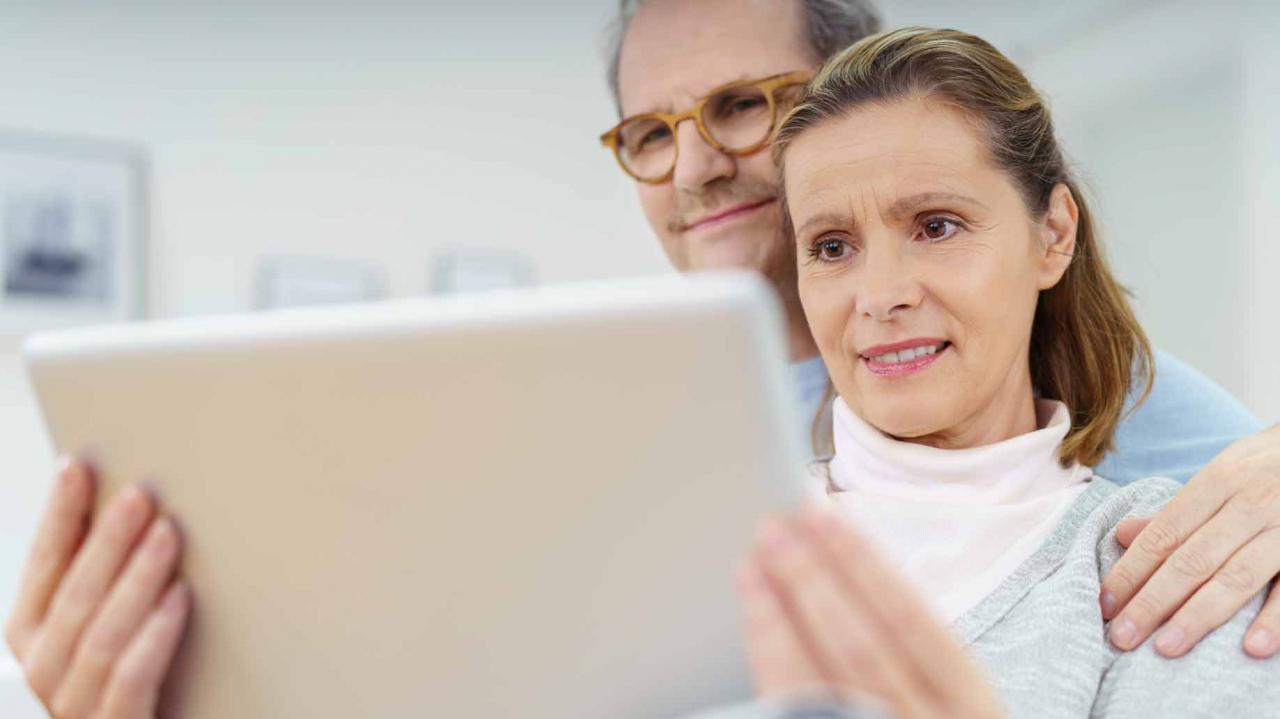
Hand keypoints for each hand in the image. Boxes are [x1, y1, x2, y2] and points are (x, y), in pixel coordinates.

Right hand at [4, 459, 190, 718]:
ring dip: (136, 578)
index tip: (76, 467)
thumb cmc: (111, 688)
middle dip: (107, 541)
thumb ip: (97, 586)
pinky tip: (178, 600)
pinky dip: (153, 636)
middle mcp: (41, 669)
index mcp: (30, 637)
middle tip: (140, 495)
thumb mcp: (90, 634)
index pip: (42, 566)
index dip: (58, 516)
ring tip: (168, 535)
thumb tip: (128, 512)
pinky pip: (129, 680)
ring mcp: (72, 705)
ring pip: (101, 633)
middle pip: (75, 595)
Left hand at [738, 502, 1002, 718]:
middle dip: (810, 579)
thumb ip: (908, 645)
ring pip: (818, 681)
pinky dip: (769, 661)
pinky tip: (755, 623)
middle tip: (772, 528)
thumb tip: (836, 563)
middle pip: (857, 644)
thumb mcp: (950, 694)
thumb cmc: (937, 717)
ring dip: (778, 614)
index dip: (860, 562)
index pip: (910, 618)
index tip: (820, 514)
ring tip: (751, 563)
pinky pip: (792, 708)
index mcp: (970, 703)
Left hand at [1099, 424, 1279, 657]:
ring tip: (1166, 648)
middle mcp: (1251, 503)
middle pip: (1192, 559)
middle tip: (1121, 637)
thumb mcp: (1224, 474)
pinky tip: (1252, 648)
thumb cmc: (1269, 468)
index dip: (1131, 570)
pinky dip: (1274, 618)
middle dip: (1152, 601)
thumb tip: (1120, 535)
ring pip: (1236, 576)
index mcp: (1218, 481)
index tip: (1104, 604)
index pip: (1164, 534)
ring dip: (1199, 615)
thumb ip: (1177, 511)